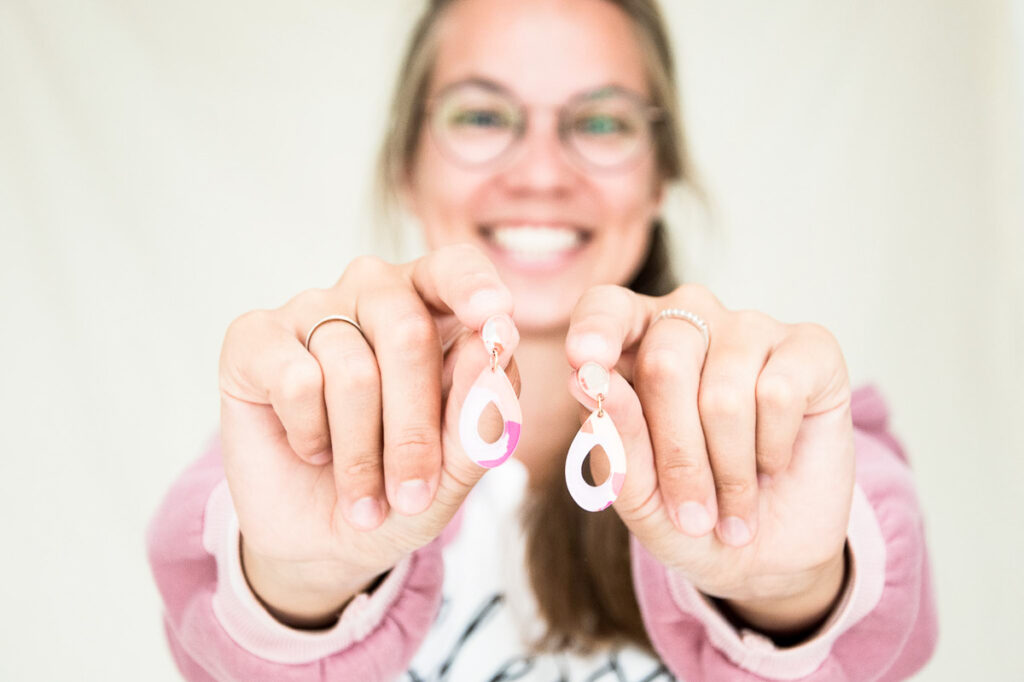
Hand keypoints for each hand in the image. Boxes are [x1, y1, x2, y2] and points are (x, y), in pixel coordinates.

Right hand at [218, 245, 519, 625]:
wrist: (324, 539)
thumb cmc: (400, 489)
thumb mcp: (456, 467)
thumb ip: (482, 409)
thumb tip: (490, 345)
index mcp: (433, 309)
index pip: (454, 269)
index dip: (474, 287)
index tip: (495, 316)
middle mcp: (371, 294)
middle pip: (407, 331)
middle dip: (414, 429)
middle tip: (412, 494)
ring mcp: (311, 309)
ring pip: (352, 371)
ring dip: (361, 455)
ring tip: (362, 494)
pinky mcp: (254, 338)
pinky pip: (296, 380)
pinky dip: (311, 435)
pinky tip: (311, 448)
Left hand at [565, 283, 853, 636]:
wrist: (766, 554)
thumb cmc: (687, 512)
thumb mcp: (635, 491)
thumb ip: (610, 434)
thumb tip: (585, 378)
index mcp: (634, 344)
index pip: (605, 308)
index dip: (595, 330)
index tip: (582, 361)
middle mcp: (692, 321)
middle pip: (665, 364)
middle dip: (677, 456)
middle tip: (693, 512)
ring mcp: (751, 328)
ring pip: (723, 394)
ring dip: (728, 472)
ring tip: (734, 502)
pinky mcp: (811, 347)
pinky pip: (779, 394)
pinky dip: (772, 450)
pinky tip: (773, 461)